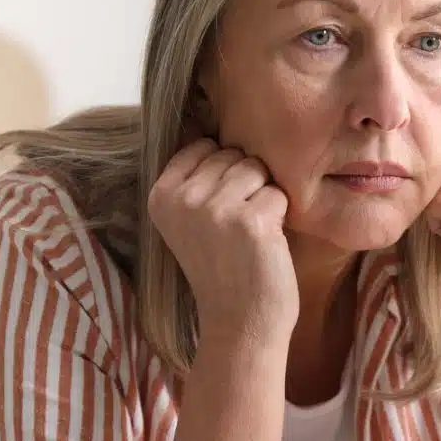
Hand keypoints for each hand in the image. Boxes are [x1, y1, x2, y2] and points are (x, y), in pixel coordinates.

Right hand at [148, 138, 297, 346]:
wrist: (239, 325)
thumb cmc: (223, 267)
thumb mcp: (191, 218)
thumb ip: (196, 176)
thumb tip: (211, 115)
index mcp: (160, 194)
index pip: (203, 145)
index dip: (222, 174)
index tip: (218, 214)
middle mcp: (181, 198)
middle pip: (232, 155)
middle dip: (245, 185)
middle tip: (236, 230)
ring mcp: (214, 209)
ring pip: (257, 169)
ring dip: (264, 198)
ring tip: (251, 235)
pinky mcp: (250, 221)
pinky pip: (278, 192)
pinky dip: (280, 216)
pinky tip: (265, 245)